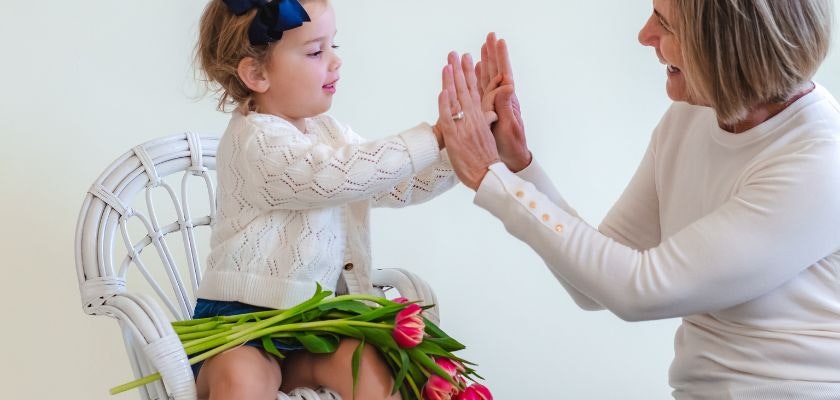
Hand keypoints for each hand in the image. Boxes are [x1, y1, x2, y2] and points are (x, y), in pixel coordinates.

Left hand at [436, 52, 500, 189]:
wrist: (488, 176)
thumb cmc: (486, 160)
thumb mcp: (488, 136)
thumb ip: (485, 122)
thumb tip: (487, 114)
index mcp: (481, 117)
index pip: (475, 91)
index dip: (470, 74)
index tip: (468, 60)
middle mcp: (474, 118)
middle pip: (466, 90)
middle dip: (460, 70)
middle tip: (455, 53)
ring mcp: (465, 126)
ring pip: (457, 99)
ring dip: (452, 80)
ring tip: (448, 64)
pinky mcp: (456, 137)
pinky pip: (449, 117)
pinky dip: (446, 104)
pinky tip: (443, 91)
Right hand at [476, 32, 530, 171]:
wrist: (510, 160)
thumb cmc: (511, 145)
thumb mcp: (509, 126)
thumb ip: (506, 105)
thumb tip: (508, 85)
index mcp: (506, 100)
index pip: (503, 74)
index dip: (500, 58)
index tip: (498, 41)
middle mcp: (499, 101)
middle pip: (493, 73)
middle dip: (490, 55)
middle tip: (488, 37)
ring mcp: (491, 106)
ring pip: (485, 81)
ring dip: (481, 65)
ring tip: (476, 50)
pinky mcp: (484, 114)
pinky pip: (479, 93)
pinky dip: (476, 81)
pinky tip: (471, 74)